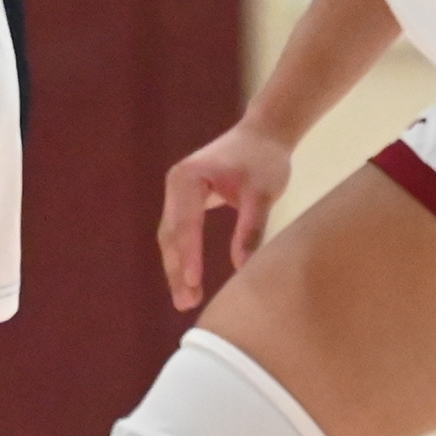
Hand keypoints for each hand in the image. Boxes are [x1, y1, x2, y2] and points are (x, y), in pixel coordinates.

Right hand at [158, 120, 294, 311]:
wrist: (263, 133)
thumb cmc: (264, 159)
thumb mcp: (262, 194)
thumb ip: (251, 228)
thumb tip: (243, 268)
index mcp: (188, 179)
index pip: (185, 224)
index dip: (188, 255)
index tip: (193, 282)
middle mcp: (175, 185)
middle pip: (170, 235)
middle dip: (177, 270)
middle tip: (185, 303)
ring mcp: (177, 192)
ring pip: (171, 237)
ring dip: (177, 267)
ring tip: (186, 299)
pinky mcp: (186, 199)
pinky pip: (179, 232)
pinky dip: (183, 255)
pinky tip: (189, 278)